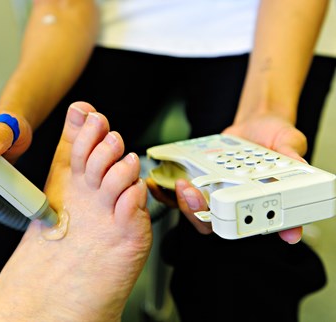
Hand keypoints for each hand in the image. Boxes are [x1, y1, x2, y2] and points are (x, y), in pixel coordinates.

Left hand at [147, 114, 304, 243]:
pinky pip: (178, 193)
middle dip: (197, 211)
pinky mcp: (198, 183)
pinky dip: (166, 190)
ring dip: (181, 202)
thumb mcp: (288, 143)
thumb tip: (301, 170)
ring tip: (176, 184)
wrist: (256, 124)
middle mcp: (232, 201)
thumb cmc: (274, 138)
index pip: (245, 222)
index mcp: (256, 200)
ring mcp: (213, 194)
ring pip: (192, 211)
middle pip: (210, 222)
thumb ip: (292, 157)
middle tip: (193, 192)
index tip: (224, 215)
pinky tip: (158, 182)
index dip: (233, 224)